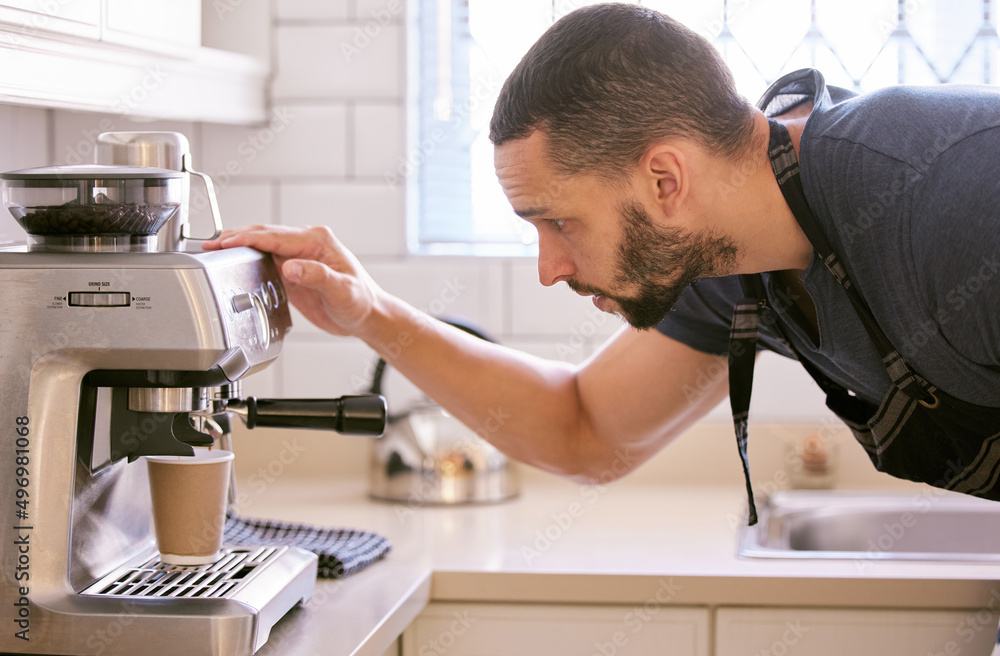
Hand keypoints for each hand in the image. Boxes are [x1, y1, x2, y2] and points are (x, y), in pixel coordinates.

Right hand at [203, 225, 381, 337]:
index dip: (248, 238)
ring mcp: (299, 255)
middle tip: (210, 245)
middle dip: (235, 238)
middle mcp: (307, 243)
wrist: (366, 316)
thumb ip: (317, 276)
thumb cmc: (360, 302)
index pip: (275, 235)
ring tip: (214, 250)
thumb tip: (291, 267)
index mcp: (318, 241)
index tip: (226, 242)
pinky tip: (233, 261)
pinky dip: (247, 258)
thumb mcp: (342, 290)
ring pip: (262, 245)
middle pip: (264, 235)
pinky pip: (266, 260)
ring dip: (238, 246)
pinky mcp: (294, 270)